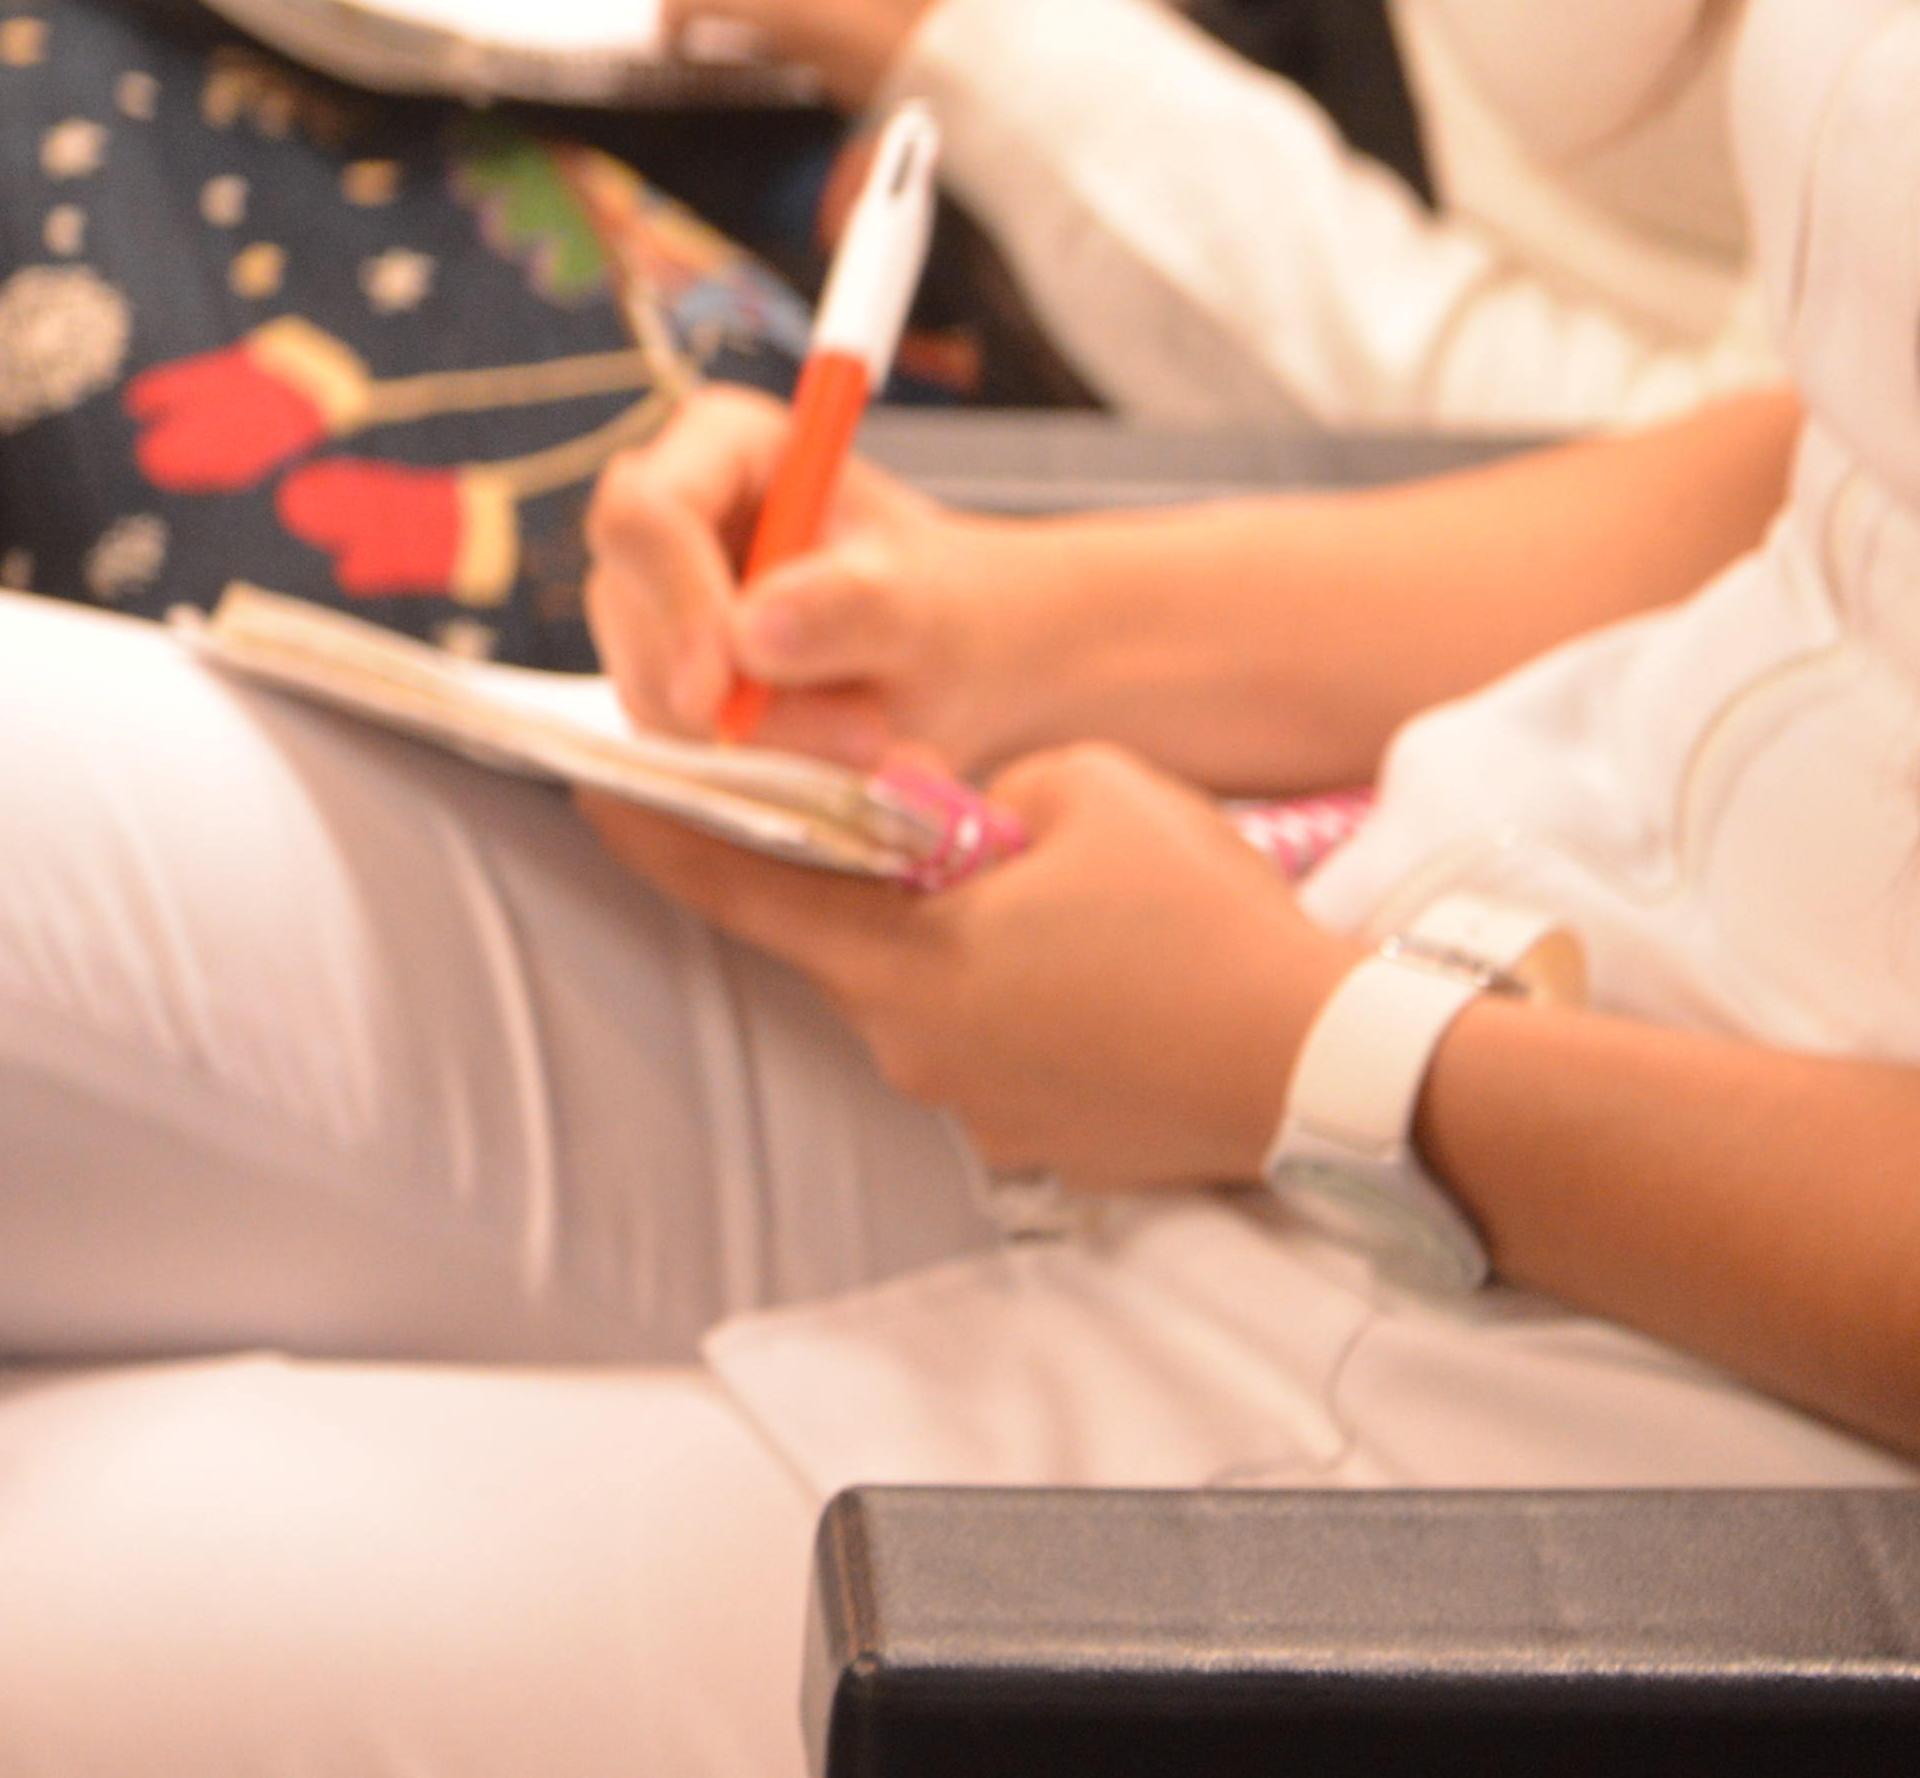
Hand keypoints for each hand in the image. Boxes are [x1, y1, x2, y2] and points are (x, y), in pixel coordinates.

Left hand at [585, 744, 1357, 1188]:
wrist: (1320, 1070)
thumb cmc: (1205, 924)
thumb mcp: (1086, 784)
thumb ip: (976, 783)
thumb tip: (949, 815)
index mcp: (905, 957)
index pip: (747, 886)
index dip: (667, 834)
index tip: (599, 790)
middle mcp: (914, 1045)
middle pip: (849, 935)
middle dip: (878, 870)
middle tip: (940, 809)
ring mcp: (974, 1105)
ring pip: (931, 987)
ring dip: (964, 932)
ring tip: (1073, 893)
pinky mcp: (1034, 1137)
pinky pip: (995, 1041)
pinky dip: (1023, 994)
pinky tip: (1105, 964)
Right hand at [588, 373, 1047, 766]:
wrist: (950, 663)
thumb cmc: (942, 606)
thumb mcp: (922, 606)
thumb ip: (849, 607)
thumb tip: (749, 636)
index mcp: (722, 445)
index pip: (646, 513)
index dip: (674, 599)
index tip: (719, 694)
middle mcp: (668, 515)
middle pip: (634, 610)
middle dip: (736, 697)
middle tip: (861, 740)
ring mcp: (653, 600)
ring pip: (652, 689)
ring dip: (764, 740)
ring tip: (876, 740)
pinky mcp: (659, 674)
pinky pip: (674, 739)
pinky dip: (757, 762)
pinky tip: (836, 751)